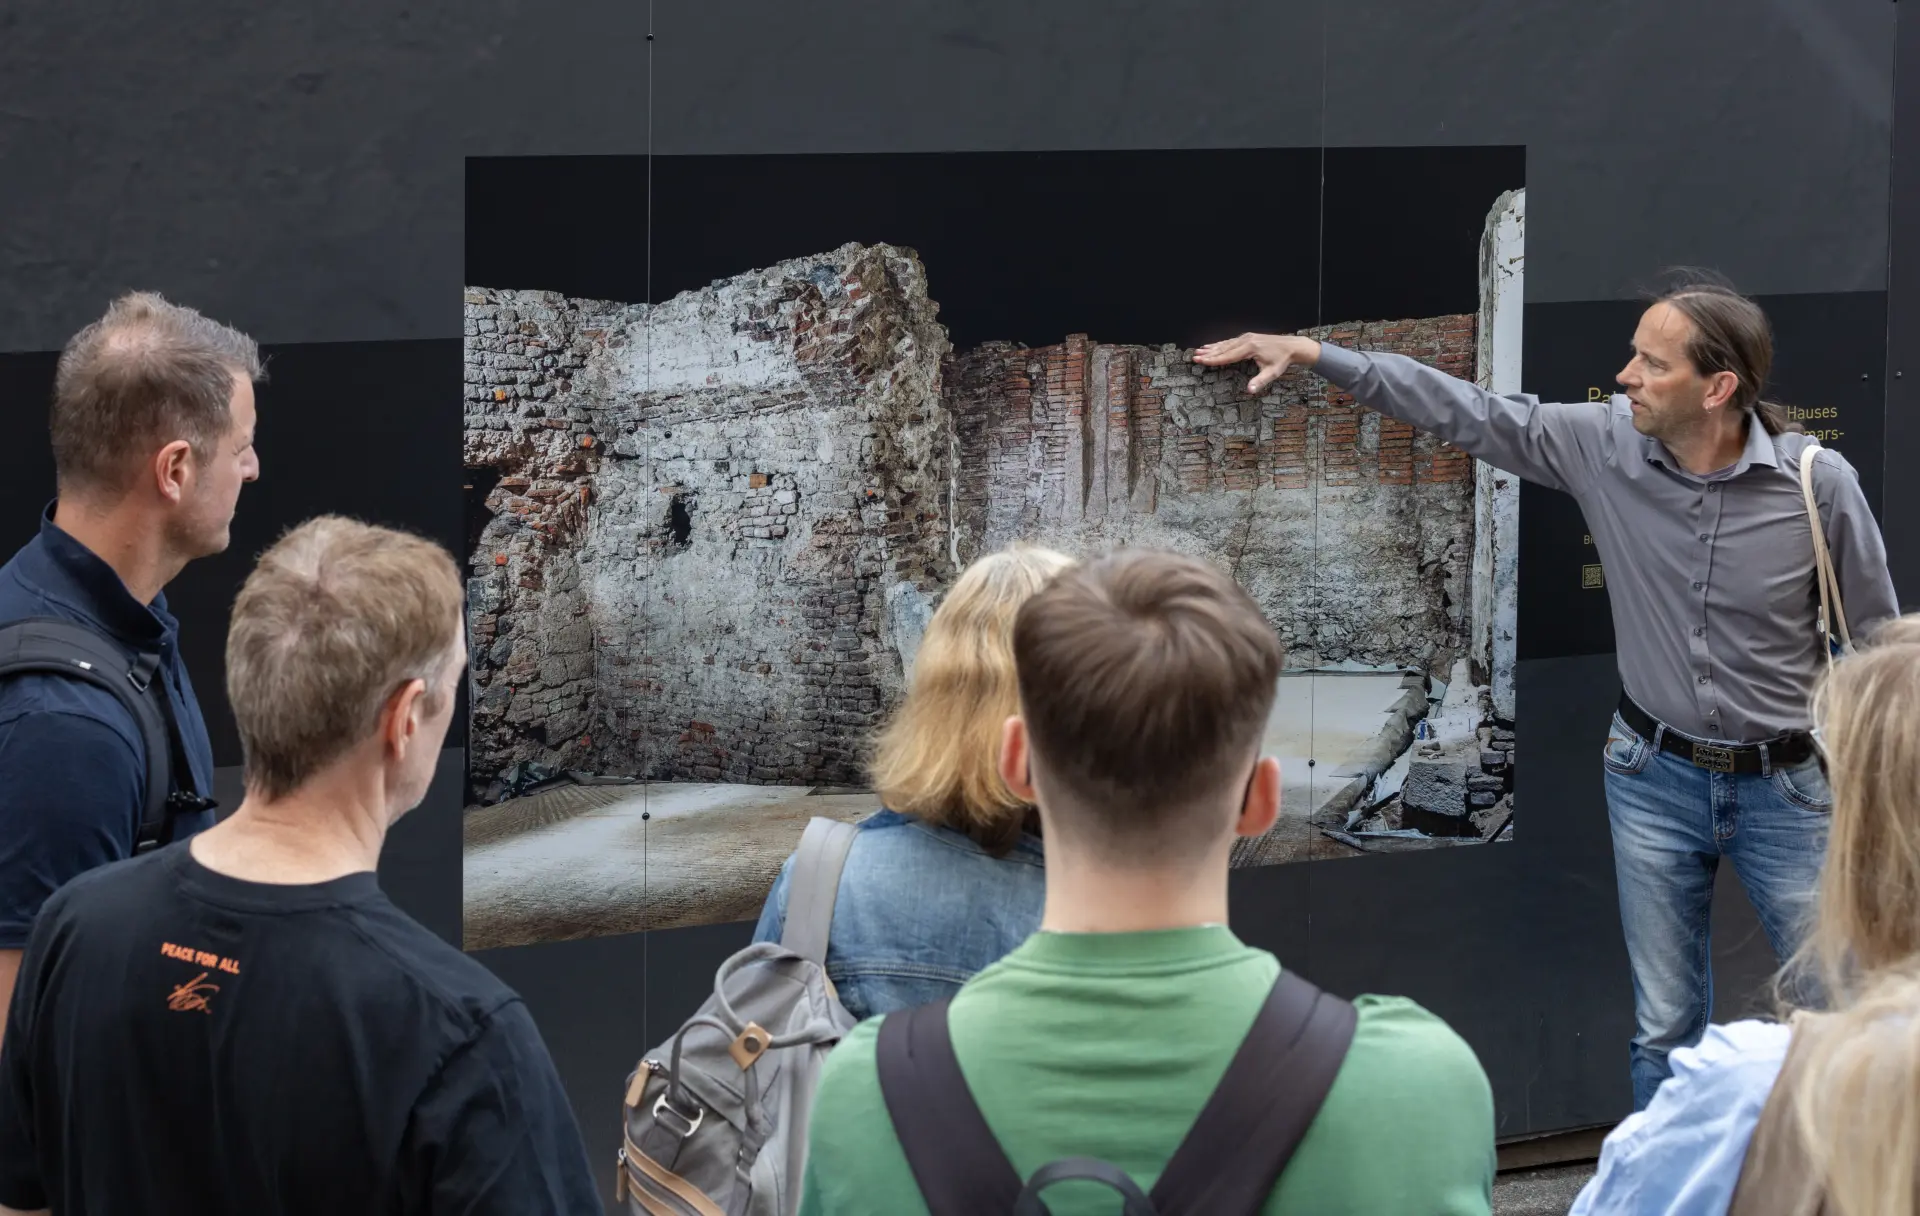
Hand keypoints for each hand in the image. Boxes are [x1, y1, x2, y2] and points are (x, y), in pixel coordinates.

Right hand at [1193, 333, 1320, 393]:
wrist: (1292, 346)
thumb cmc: (1282, 360)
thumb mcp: (1272, 372)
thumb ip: (1260, 382)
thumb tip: (1250, 391)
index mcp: (1250, 348)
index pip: (1227, 356)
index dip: (1213, 359)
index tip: (1201, 361)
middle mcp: (1246, 340)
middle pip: (1224, 348)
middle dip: (1208, 353)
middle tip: (1195, 356)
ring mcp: (1247, 337)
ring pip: (1226, 344)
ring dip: (1212, 347)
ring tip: (1200, 350)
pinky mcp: (1248, 338)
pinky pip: (1231, 342)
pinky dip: (1221, 344)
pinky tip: (1214, 346)